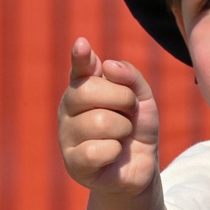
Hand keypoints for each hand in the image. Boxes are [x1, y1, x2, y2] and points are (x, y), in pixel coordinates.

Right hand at [58, 37, 159, 195]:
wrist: (141, 164)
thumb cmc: (137, 126)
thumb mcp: (143, 97)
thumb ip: (130, 77)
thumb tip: (108, 66)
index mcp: (84, 87)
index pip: (80, 67)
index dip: (80, 57)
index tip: (82, 45)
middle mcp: (69, 108)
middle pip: (88, 90)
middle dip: (122, 99)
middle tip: (129, 112)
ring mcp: (67, 136)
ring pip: (99, 121)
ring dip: (123, 129)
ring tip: (121, 136)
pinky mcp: (73, 163)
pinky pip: (98, 149)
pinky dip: (116, 151)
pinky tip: (113, 155)